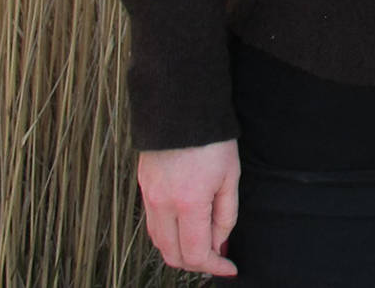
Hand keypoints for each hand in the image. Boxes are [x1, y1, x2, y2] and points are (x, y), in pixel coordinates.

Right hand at [137, 138, 239, 276]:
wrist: (182, 107)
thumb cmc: (213, 140)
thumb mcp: (231, 178)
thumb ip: (226, 216)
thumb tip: (219, 245)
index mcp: (188, 204)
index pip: (196, 254)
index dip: (214, 267)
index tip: (229, 267)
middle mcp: (162, 205)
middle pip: (173, 255)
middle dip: (197, 263)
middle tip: (217, 257)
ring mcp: (149, 197)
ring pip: (159, 242)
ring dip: (180, 251)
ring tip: (204, 243)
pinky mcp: (143, 188)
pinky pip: (152, 224)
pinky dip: (168, 235)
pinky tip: (186, 227)